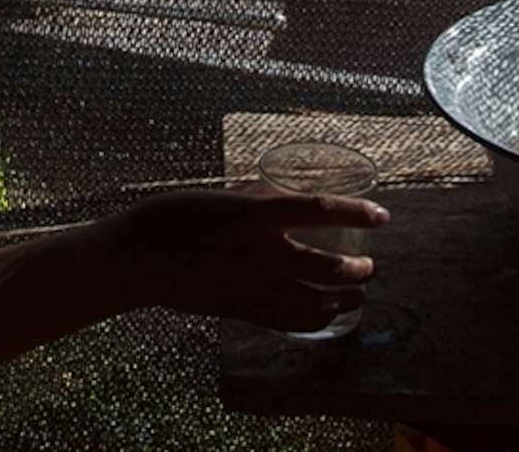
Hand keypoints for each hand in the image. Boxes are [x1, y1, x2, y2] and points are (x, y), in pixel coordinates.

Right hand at [102, 186, 386, 330]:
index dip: (356, 213)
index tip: (382, 216)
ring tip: (357, 297)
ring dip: (342, 301)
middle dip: (357, 271)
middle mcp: (259, 253)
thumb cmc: (172, 217)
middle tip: (370, 267)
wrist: (135, 257)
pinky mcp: (239, 309)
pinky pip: (286, 322)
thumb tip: (288, 197)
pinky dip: (311, 322)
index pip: (320, 210)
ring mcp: (251, 286)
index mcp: (254, 216)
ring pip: (313, 302)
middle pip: (326, 267)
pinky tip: (323, 319)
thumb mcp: (220, 198)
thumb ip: (257, 202)